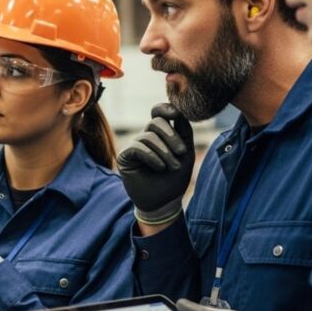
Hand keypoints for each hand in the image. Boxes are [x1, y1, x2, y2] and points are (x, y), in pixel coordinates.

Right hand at [116, 103, 194, 225]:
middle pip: (156, 122)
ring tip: (172, 167)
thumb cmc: (175, 178)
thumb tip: (178, 113)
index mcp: (161, 134)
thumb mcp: (186, 153)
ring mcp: (135, 146)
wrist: (164, 202)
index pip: (158, 113)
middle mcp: (146, 137)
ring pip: (148, 136)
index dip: (165, 108)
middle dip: (171, 136)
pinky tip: (160, 168)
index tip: (175, 114)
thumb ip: (184, 132)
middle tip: (181, 153)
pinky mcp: (125, 156)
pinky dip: (152, 156)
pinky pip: (138, 147)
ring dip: (165, 152)